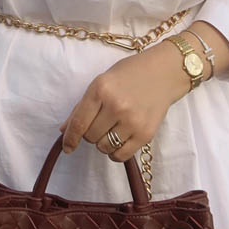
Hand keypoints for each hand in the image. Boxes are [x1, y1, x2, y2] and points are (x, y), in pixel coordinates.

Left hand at [59, 41, 190, 162]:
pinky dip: (116, 152)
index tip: (68, 147)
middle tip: (101, 122)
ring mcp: (132, 121)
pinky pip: (121, 155)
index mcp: (101, 90)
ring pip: (104, 147)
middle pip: (90, 136)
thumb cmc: (129, 74)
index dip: (70, 139)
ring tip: (112, 129)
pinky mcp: (146, 134)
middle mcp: (116, 106)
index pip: (79, 123)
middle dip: (90, 133)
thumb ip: (82, 107)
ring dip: (103, 142)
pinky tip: (120, 140)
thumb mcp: (101, 82)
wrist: (164, 73)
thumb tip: (64, 130)